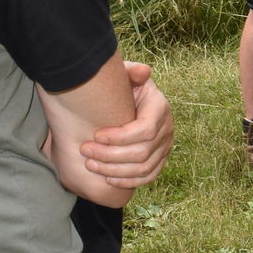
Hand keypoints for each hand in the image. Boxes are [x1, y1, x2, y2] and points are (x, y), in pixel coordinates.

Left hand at [81, 61, 173, 187]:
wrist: (129, 101)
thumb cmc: (123, 88)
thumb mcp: (125, 75)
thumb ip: (130, 72)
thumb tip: (143, 71)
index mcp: (160, 107)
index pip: (145, 129)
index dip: (120, 137)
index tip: (96, 134)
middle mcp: (167, 128)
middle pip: (142, 152)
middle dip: (110, 155)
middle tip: (85, 150)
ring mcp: (165, 146)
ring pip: (144, 168)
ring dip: (114, 170)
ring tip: (90, 164)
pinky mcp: (160, 160)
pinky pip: (148, 177)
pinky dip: (128, 181)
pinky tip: (107, 179)